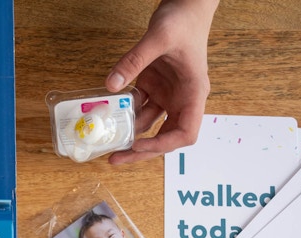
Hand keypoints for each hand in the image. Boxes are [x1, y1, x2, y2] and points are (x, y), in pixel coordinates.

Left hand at [105, 0, 218, 163]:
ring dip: (129, 134)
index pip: (185, 133)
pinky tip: (108, 115)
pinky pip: (139, 107)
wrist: (187, 4)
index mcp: (193, 93)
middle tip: (115, 159)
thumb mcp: (158, 37)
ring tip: (107, 142)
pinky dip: (124, 113)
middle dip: (141, 151)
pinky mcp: (154, 87)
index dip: (162, 144)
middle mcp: (182, 99)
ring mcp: (168, 95)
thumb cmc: (183, 20)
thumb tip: (111, 85)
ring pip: (149, 125)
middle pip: (165, 137)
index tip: (139, 145)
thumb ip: (134, 61)